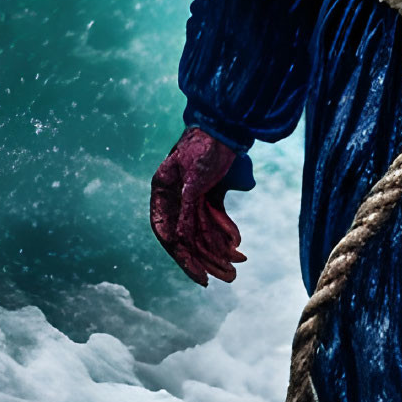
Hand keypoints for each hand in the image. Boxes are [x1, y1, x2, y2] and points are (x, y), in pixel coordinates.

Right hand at [149, 128, 246, 284]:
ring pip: (203, 230)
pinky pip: (215, 219)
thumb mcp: (194, 179)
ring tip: (238, 266)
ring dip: (220, 249)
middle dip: (208, 258)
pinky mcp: (208, 191)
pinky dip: (225, 231)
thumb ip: (185, 209)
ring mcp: (191, 193)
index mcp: (163, 189)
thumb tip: (178, 241)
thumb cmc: (206, 145)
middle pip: (188, 235)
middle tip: (228, 278)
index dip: (181, 257)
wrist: (229, 122)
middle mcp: (174, 195)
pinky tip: (237, 244)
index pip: (165, 232)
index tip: (199, 276)